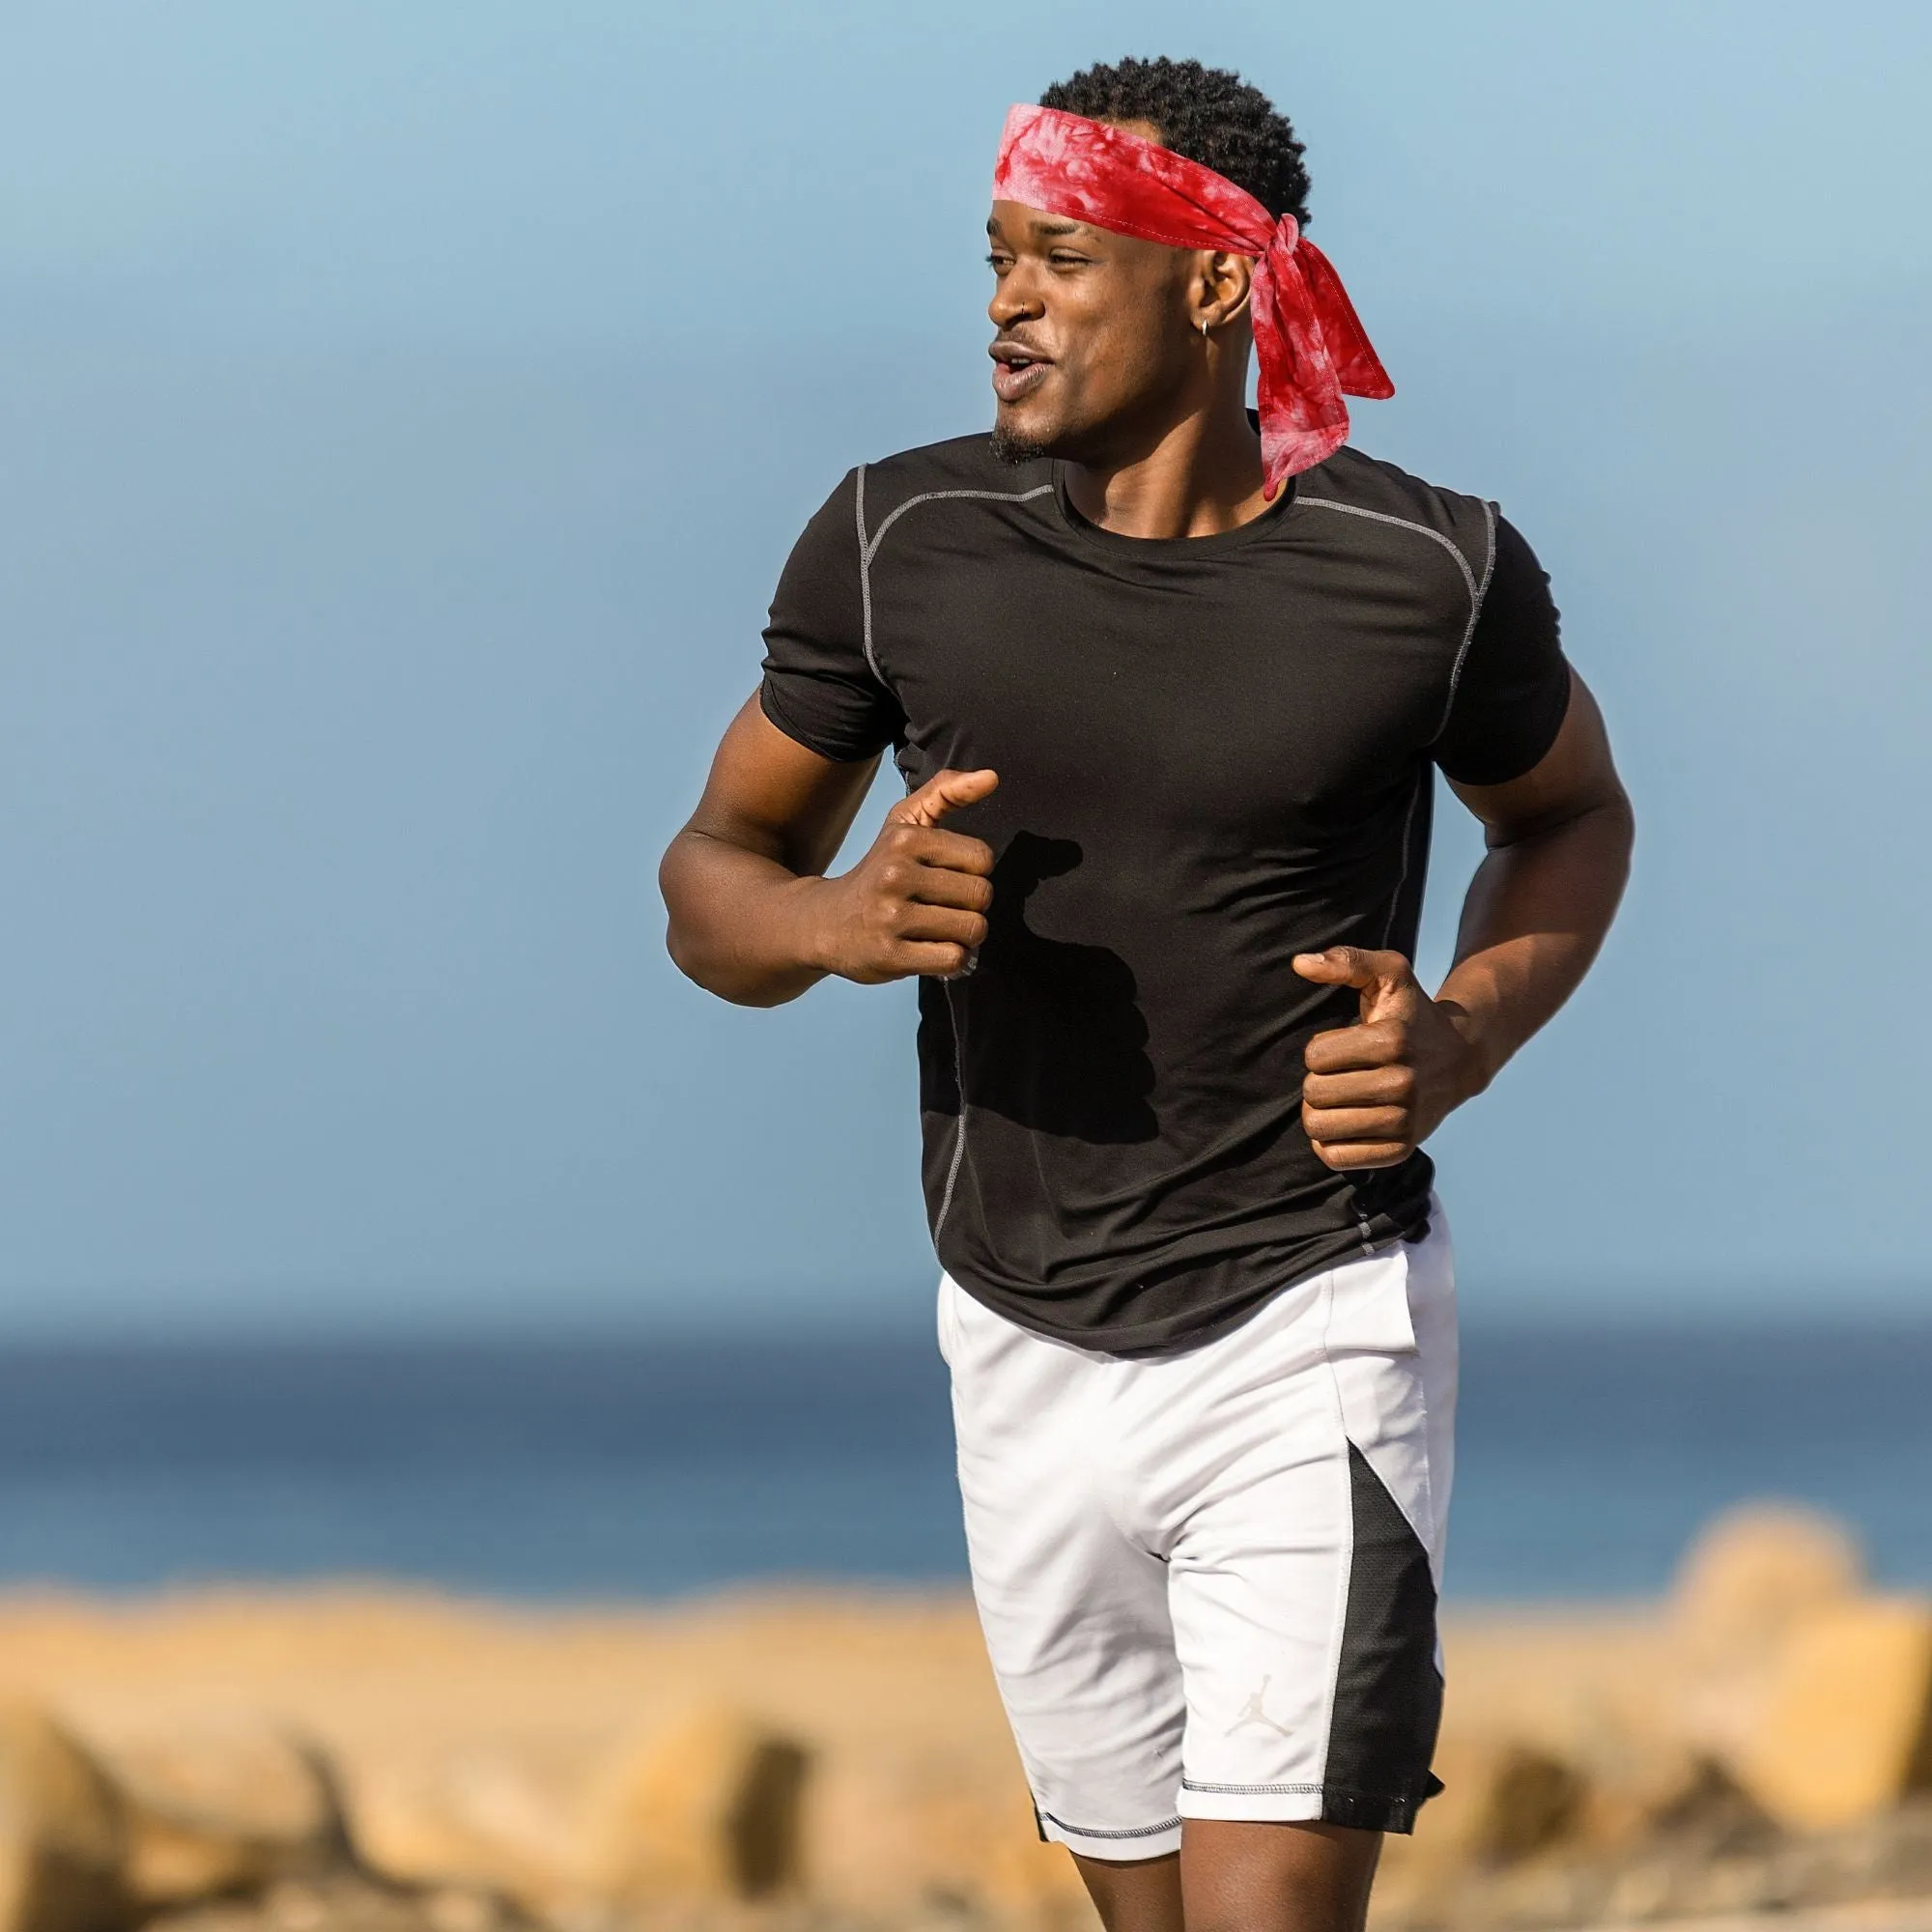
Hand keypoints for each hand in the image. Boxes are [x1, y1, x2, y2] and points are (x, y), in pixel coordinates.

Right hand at [811, 768, 997, 983]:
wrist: (823, 923)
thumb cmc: (878, 871)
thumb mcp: (903, 823)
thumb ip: (946, 791)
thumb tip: (992, 777)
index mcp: (904, 840)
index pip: (981, 858)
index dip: (973, 871)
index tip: (948, 877)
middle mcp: (895, 875)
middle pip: (980, 895)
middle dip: (971, 906)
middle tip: (944, 908)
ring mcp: (891, 917)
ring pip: (972, 929)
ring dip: (964, 935)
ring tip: (939, 929)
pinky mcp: (890, 956)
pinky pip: (954, 958)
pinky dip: (951, 959)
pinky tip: (931, 950)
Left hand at [1292, 947, 1482, 1170]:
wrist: (1459, 1059)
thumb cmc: (1412, 1014)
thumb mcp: (1389, 974)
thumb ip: (1347, 960)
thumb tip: (1299, 962)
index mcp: (1392, 1041)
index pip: (1315, 1056)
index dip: (1320, 1049)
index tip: (1342, 1046)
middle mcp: (1402, 1084)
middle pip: (1314, 1093)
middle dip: (1317, 1081)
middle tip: (1339, 1074)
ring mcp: (1404, 1121)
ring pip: (1320, 1128)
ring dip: (1319, 1112)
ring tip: (1339, 1098)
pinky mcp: (1401, 1150)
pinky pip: (1336, 1158)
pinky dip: (1329, 1143)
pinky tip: (1344, 1122)